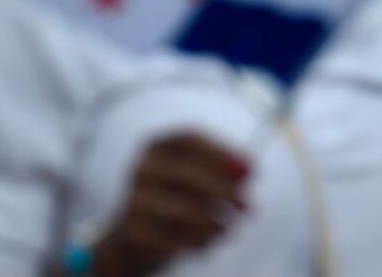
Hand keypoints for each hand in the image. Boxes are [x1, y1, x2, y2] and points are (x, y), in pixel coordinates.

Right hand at [95, 133, 249, 276]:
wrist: (132, 240)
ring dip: (214, 222)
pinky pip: (173, 238)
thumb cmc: (176, 200)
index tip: (250, 169)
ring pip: (183, 210)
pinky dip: (198, 241)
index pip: (191, 139)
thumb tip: (249, 170)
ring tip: (229, 227)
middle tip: (247, 206)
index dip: (223, 153)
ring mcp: (133, 198)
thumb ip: (226, 172)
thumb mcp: (201, 181)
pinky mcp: (131, 230)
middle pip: (188, 173)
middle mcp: (142, 167)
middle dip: (224, 190)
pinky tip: (208, 242)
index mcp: (159, 145)